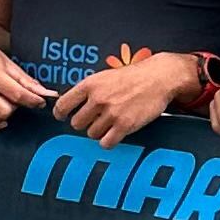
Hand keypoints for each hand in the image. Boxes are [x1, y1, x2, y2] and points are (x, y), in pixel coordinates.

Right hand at [0, 29, 48, 134]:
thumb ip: (27, 81)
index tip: (39, 102)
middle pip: (5, 110)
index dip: (33, 101)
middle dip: (15, 107)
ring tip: (3, 103)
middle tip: (14, 99)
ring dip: (3, 115)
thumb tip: (48, 95)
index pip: (17, 94)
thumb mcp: (8, 63)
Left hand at [53, 49, 187, 145]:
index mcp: (90, 84)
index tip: (62, 117)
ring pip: (92, 134)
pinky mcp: (124, 125)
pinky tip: (114, 134)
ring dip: (99, 131)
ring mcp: (111, 113)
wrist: (158, 77)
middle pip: (77, 123)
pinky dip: (108, 141)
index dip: (60, 113)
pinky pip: (106, 143)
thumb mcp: (105, 76)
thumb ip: (89, 89)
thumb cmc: (133, 76)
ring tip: (109, 123)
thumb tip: (72, 103)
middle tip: (94, 119)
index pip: (63, 105)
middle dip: (84, 122)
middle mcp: (98, 99)